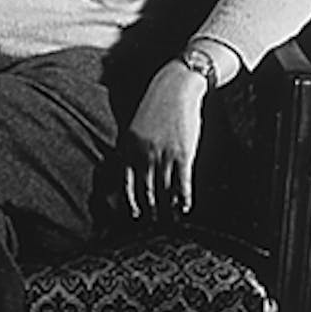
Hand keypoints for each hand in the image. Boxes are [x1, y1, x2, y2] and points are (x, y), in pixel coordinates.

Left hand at [123, 60, 206, 220]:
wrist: (175, 86)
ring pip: (164, 191)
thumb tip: (133, 170)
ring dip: (167, 209)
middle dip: (149, 211)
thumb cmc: (155, 106)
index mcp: (127, 147)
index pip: (125, 183)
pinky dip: (183, 198)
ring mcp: (163, 154)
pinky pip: (182, 183)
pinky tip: (185, 207)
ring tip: (170, 220)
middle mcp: (142, 153)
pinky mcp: (182, 153)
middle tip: (153, 225)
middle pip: (145, 191)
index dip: (130, 203)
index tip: (133, 216)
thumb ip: (131, 149)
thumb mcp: (135, 127)